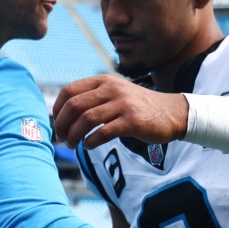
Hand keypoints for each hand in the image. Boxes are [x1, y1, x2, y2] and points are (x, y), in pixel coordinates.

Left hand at [53, 75, 187, 148]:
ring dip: (74, 135)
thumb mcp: (115, 93)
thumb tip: (63, 115)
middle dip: (63, 124)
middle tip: (62, 138)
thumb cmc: (138, 107)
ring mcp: (123, 104)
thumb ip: (93, 98)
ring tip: (73, 144)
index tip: (56, 124)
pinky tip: (89, 146)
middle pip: (75, 106)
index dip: (57, 109)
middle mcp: (112, 89)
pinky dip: (91, 141)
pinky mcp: (133, 121)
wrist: (171, 112)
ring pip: (87, 120)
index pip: (69, 91)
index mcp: (103, 81)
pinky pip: (104, 132)